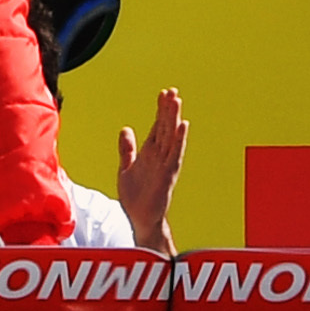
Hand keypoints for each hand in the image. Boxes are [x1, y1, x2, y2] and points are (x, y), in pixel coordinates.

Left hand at [113, 85, 189, 251]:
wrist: (140, 219)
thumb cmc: (136, 196)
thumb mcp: (126, 168)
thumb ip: (127, 149)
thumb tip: (125, 129)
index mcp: (150, 153)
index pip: (156, 126)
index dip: (160, 110)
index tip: (163, 93)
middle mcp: (160, 156)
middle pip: (165, 127)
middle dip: (169, 109)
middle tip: (173, 90)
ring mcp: (165, 164)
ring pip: (171, 137)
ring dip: (174, 119)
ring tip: (178, 101)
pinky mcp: (168, 175)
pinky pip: (175, 154)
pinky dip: (179, 140)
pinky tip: (183, 126)